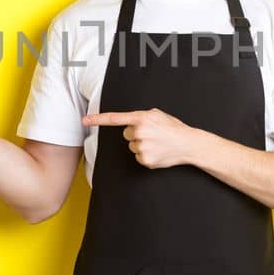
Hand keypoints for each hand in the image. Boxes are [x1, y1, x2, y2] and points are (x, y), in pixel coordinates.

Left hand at [82, 108, 208, 168]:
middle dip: (136, 135)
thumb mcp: (157, 115)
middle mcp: (139, 132)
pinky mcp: (145, 160)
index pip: (115, 118)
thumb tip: (130, 123)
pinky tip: (158, 152)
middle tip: (153, 135)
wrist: (189, 144)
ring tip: (158, 143)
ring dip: (142, 145)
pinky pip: (138, 157)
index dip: (98, 119)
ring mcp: (142, 147)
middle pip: (126, 134)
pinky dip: (147, 155)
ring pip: (132, 146)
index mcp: (141, 118)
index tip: (84, 120)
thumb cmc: (173, 128)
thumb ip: (141, 117)